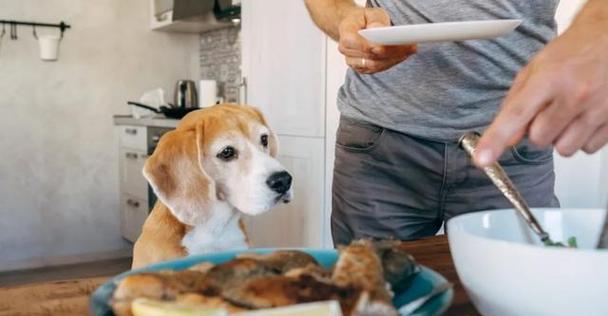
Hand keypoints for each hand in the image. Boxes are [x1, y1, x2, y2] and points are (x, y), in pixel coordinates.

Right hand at [339, 7, 416, 73]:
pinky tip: (402, 55)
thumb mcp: (370, 13)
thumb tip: (381, 30)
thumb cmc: (362, 19)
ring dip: (394, 59)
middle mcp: (347, 51)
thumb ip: (376, 20)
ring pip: (376, 65)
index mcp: (346, 36)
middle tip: (410, 47)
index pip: (365, 46)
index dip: (381, 47)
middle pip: (372, 57)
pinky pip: (377, 69)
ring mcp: (353, 61)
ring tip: (409, 51)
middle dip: (393, 52)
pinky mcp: (361, 67)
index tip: (397, 44)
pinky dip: (390, 62)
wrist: (353, 25)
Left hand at [474, 18, 607, 166]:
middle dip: (537, 130)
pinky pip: (587, 148)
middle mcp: (574, 95)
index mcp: (548, 79)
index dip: (496, 139)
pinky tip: (583, 118)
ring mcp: (597, 109)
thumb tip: (505, 139)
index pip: (516, 115)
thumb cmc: (571, 53)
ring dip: (559, 137)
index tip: (482, 159)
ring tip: (566, 114)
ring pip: (563, 148)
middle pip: (538, 139)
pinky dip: (581, 138)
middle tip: (547, 110)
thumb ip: (515, 103)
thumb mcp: (535, 69)